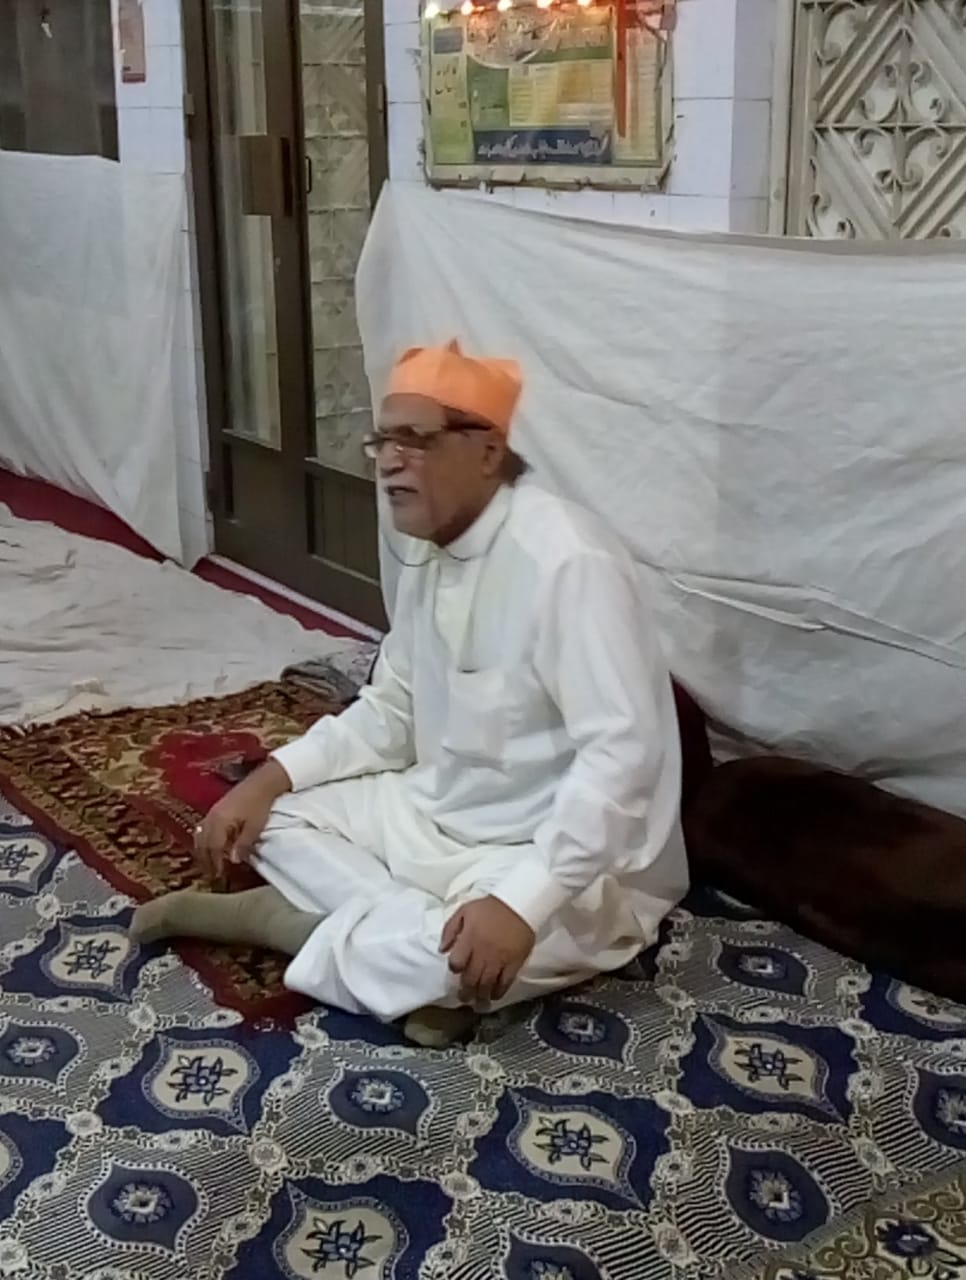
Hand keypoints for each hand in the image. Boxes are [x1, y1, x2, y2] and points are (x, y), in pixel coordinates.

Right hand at [194, 760, 289, 883]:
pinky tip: (212, 844)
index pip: (213, 847)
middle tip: (212, 872)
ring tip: (209, 861)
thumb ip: (243, 844)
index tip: (218, 874)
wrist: (262, 782)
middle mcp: (212, 817)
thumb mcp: (254, 827)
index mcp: (220, 822)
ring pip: (201, 835)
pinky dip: (205, 839)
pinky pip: (204, 827)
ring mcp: (212, 812)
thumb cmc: (259, 805)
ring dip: (203, 849)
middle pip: (203, 842)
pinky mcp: (216, 808)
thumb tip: (233, 860)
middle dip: (206, 858)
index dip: (215, 862)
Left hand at [440, 896, 535, 1007]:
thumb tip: (442, 949)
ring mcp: (500, 959)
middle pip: (471, 978)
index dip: (454, 969)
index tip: (456, 970)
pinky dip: (499, 992)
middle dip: (465, 991)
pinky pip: (505, 982)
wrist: (519, 905)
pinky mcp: (514, 963)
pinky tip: (494, 995)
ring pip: (487, 984)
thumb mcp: (464, 911)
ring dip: (480, 996)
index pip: (456, 963)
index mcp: (469, 939)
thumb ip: (449, 929)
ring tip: (477, 1003)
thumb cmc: (490, 908)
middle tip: (464, 997)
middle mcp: (483, 952)